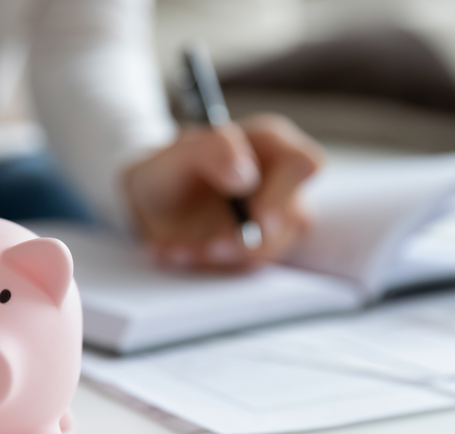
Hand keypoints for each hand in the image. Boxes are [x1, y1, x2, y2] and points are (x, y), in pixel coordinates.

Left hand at [124, 114, 321, 268]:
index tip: (259, 216)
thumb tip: (244, 176)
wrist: (149, 201)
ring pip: (271, 250)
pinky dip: (207, 266)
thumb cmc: (171, 168)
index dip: (288, 191)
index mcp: (271, 145)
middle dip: (253, 240)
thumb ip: (213, 149)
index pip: (305, 163)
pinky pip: (241, 267)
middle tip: (213, 246)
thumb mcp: (179, 152)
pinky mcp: (253, 252)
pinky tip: (178, 253)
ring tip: (182, 248)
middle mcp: (280, 184)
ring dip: (226, 257)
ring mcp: (270, 222)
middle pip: (294, 219)